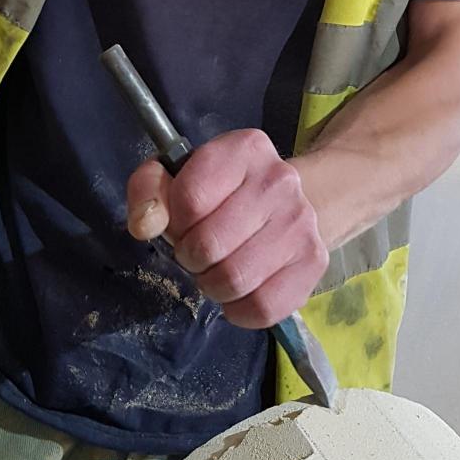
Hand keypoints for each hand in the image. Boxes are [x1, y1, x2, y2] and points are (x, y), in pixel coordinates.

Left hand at [126, 128, 327, 328]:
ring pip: (234, 280)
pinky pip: (263, 307)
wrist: (286, 206)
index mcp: (245, 148)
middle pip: (209, 244)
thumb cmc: (223, 193)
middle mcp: (280, 180)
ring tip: (216, 271)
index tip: (183, 224)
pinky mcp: (315, 262)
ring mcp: (302, 222)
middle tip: (197, 253)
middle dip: (191, 258)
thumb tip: (145, 224)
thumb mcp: (179, 176)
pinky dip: (240, 311)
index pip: (189, 198)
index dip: (174, 222)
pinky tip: (239, 293)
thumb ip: (148, 189)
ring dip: (212, 286)